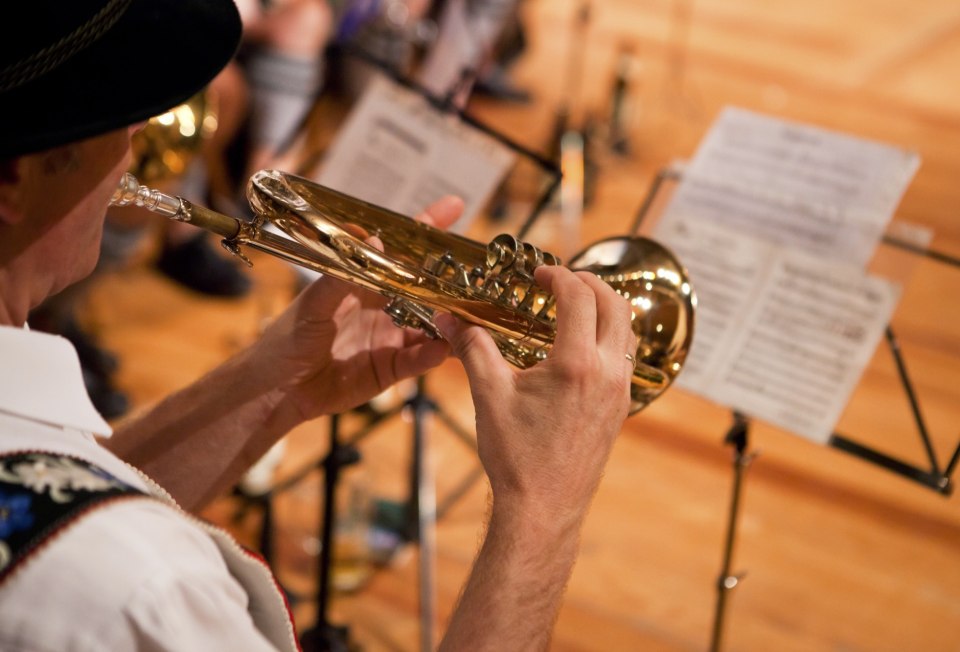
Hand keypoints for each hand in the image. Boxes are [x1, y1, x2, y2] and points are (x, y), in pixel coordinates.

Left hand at [251, 195, 463, 420]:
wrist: (275, 388)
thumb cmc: (287, 338)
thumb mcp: (313, 303)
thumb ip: (342, 276)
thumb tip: (378, 242)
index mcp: (364, 282)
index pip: (400, 250)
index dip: (427, 228)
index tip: (454, 206)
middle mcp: (383, 306)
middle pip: (427, 287)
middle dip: (454, 279)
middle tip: (483, 273)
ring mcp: (390, 337)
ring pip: (432, 325)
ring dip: (452, 320)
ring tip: (476, 314)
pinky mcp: (390, 369)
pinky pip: (418, 360)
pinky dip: (433, 354)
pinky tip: (446, 349)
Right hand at [436, 265, 635, 527]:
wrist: (542, 509)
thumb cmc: (517, 457)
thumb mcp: (489, 395)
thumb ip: (472, 348)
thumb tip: (449, 320)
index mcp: (576, 364)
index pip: (579, 298)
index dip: (560, 276)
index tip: (540, 273)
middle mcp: (606, 373)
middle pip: (616, 305)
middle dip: (591, 283)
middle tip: (564, 279)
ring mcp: (619, 392)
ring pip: (627, 332)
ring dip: (607, 309)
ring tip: (577, 305)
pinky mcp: (620, 409)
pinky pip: (625, 358)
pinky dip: (610, 337)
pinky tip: (583, 346)